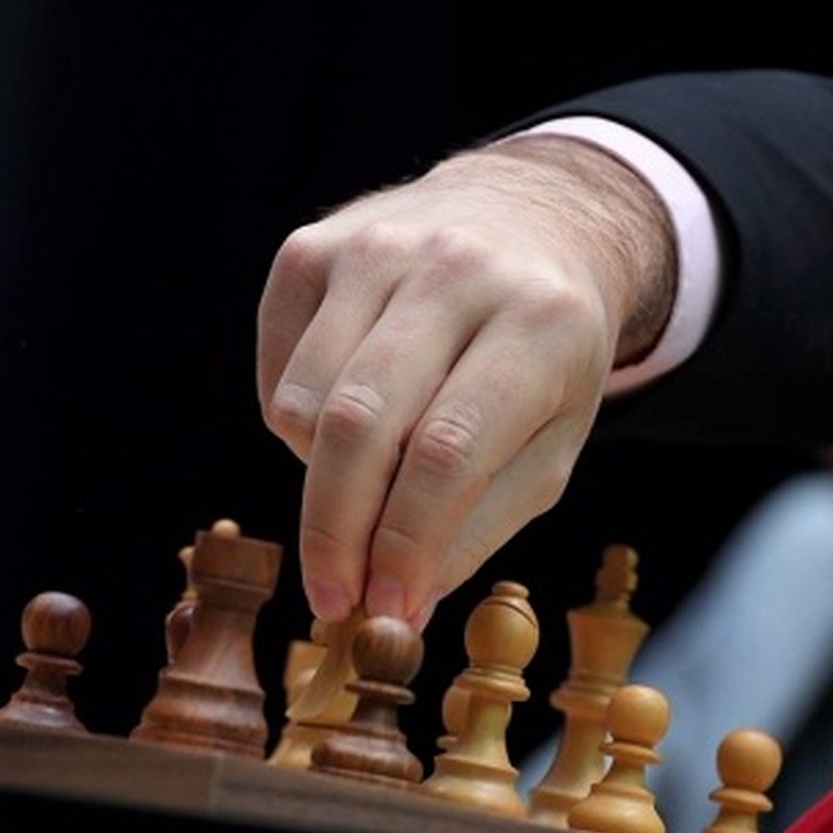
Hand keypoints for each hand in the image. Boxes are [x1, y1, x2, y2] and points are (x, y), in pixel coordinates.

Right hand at [257, 135, 675, 626]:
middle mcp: (456, 268)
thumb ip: (480, 526)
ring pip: (305, 403)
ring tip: (367, 485)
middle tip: (334, 599)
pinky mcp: (316, 245)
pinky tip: (345, 420)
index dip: (407, 543)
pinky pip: (278, 370)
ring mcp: (377, 246)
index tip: (386, 611)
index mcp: (540, 322)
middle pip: (361, 425)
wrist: (527, 222)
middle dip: (336, 532)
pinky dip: (297, 424)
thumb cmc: (544, 356)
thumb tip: (397, 608)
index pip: (450, 450)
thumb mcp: (554, 442)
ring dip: (320, 476)